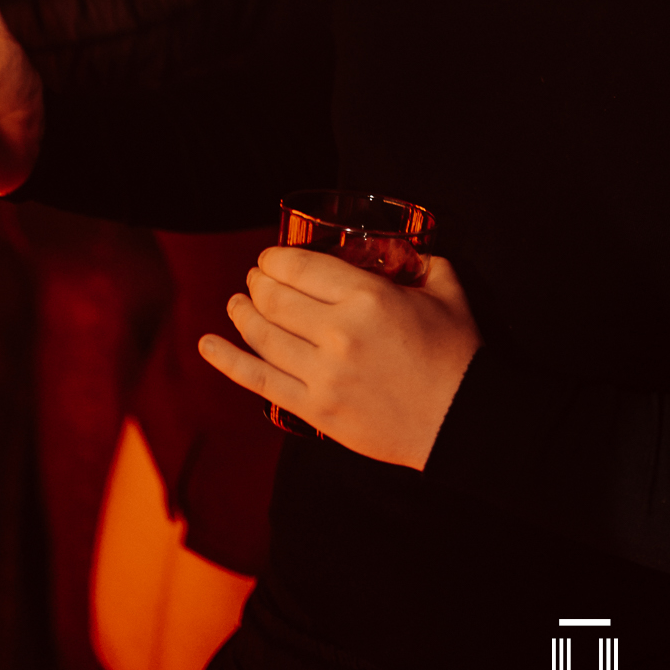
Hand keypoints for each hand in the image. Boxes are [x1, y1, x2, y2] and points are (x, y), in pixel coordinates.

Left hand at [198, 249, 482, 468]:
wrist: (462, 420)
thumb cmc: (456, 353)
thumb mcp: (446, 290)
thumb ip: (420, 261)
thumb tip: (400, 249)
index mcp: (368, 298)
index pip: (300, 267)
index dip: (275, 258)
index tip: (271, 257)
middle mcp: (338, 334)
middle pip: (274, 299)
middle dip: (257, 282)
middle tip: (256, 277)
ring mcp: (322, 376)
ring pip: (262, 336)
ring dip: (241, 313)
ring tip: (235, 302)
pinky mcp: (315, 410)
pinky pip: (258, 381)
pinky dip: (227, 361)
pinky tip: (207, 344)